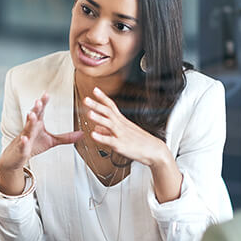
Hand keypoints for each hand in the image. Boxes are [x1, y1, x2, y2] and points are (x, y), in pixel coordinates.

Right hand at [0, 93, 82, 192]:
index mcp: (37, 124)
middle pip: (33, 117)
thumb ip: (66, 137)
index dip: (43, 103)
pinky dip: (23, 142)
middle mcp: (29, 129)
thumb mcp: (52, 141)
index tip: (47, 93)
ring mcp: (24, 138)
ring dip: (29, 122)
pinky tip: (24, 139)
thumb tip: (82, 134)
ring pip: (27, 129)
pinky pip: (22, 145)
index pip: (40, 111)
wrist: (16, 158)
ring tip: (31, 114)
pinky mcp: (21, 149)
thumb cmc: (33, 146)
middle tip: (39, 100)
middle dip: (36, 109)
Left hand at [85, 87, 182, 202]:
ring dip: (99, 118)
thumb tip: (96, 128)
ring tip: (89, 113)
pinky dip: (101, 137)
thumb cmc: (140, 142)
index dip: (103, 97)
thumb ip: (107, 130)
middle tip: (86, 99)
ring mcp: (121, 135)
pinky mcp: (121, 145)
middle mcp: (121, 125)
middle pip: (108, 112)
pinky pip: (110, 141)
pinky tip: (93, 134)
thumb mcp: (123, 133)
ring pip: (109, 124)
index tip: (95, 90)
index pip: (111, 106)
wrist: (154, 150)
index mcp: (121, 121)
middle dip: (97, 105)